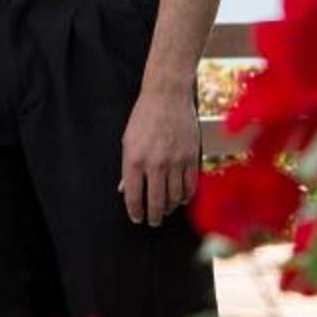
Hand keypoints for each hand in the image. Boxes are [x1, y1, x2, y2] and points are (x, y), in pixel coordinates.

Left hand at [118, 88, 200, 226]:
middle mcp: (155, 163)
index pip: (134, 197)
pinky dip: (186, 195)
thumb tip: (126, 189)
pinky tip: (182, 198)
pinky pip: (190, 185)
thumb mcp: (128, 141)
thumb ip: (128, 168)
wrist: (167, 95)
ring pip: (175, 196)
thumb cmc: (145, 116)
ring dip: (170, 207)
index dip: (135, 212)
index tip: (137, 217)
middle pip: (156, 202)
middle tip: (154, 221)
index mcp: (134, 160)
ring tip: (167, 209)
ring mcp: (175, 161)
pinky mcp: (191, 157)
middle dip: (154, 216)